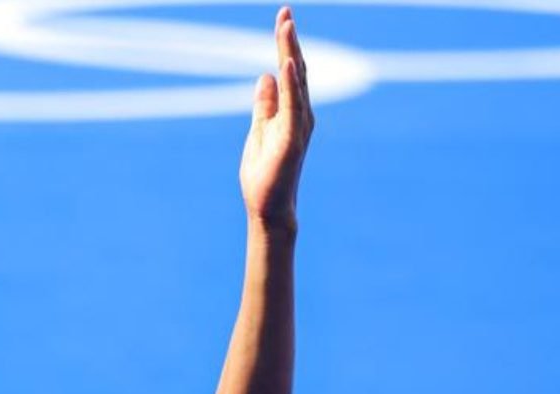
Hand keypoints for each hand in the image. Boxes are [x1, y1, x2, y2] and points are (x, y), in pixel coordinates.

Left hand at [240, 7, 313, 229]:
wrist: (268, 208)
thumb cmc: (264, 175)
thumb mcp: (258, 132)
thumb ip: (264, 106)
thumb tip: (265, 76)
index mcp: (291, 112)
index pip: (289, 71)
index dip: (285, 44)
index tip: (283, 17)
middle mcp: (300, 114)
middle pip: (297, 70)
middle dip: (289, 40)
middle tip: (284, 11)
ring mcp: (299, 126)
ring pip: (298, 82)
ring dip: (291, 53)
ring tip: (286, 26)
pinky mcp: (292, 139)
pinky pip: (292, 106)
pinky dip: (291, 84)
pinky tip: (286, 63)